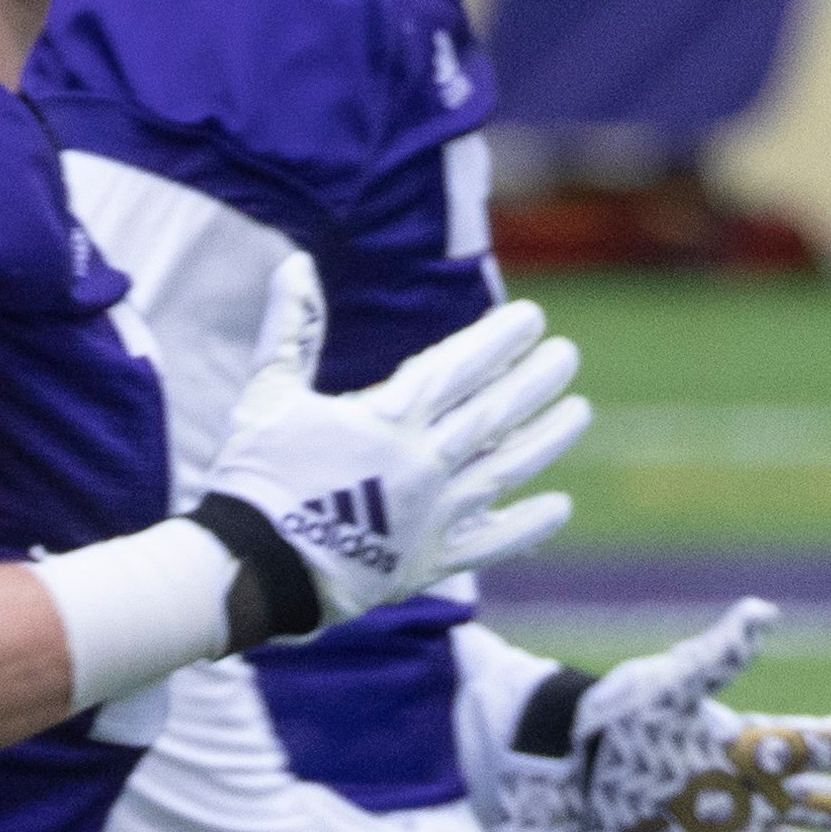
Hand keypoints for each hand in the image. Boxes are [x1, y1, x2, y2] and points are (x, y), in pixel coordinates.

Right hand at [192, 282, 585, 627]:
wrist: (251, 568)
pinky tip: (560, 506)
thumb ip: (291, 330)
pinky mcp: (427, 560)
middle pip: (494, 412)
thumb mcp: (268, 394)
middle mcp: (422, 462)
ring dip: (546, 439)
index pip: (459, 367)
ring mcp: (431, 514)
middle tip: (567, 356)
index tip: (532, 319)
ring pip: (506, 469)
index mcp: (387, 419)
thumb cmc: (256, 476)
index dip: (499, 340)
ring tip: (579, 413)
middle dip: (535, 380)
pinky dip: (527, 526)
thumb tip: (296, 264)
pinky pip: (491, 542)